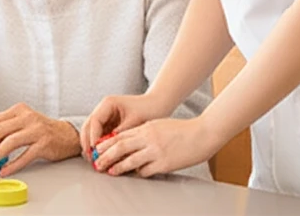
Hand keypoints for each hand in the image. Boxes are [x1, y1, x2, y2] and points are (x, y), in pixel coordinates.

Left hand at [0, 103, 80, 176]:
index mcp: (19, 110)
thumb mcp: (21, 124)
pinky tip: (3, 171)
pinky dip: (12, 165)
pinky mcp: (44, 144)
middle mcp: (27, 117)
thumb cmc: (40, 131)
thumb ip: (3, 130)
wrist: (67, 135)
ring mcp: (37, 130)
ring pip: (10, 142)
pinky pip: (25, 155)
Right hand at [80, 93, 164, 159]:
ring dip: (91, 146)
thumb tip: (111, 150)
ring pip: (91, 132)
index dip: (93, 136)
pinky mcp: (109, 125)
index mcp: (108, 103)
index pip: (95, 121)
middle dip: (88, 142)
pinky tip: (102, 157)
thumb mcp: (134, 122)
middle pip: (88, 126)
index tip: (95, 150)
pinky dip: (100, 146)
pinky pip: (100, 136)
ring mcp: (105, 117)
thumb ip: (121, 134)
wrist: (157, 105)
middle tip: (91, 158)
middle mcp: (103, 109)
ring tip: (95, 160)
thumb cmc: (148, 109)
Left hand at [92, 116, 219, 177]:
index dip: (106, 143)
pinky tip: (135, 174)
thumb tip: (129, 142)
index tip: (97, 149)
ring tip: (109, 171)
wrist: (203, 133)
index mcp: (147, 127)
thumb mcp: (159, 125)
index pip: (120, 135)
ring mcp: (156, 151)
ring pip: (130, 160)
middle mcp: (149, 138)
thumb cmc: (182, 129)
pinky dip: (138, 173)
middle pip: (120, 147)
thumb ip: (144, 132)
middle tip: (96, 162)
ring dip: (117, 167)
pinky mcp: (164, 163)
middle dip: (106, 155)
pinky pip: (146, 170)